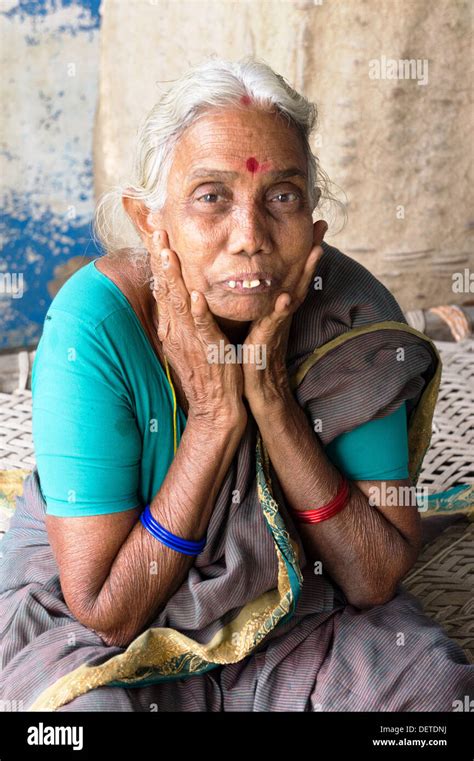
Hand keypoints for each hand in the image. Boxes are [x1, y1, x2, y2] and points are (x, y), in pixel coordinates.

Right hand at [148, 229, 247, 430]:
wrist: (216, 406)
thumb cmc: (207, 372)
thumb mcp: (190, 341)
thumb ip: (182, 318)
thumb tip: (177, 296)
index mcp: (172, 325)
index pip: (162, 285)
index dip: (158, 258)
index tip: (155, 231)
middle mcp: (176, 329)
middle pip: (164, 287)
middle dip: (159, 257)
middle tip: (156, 228)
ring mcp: (190, 340)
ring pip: (178, 303)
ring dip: (171, 277)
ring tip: (166, 252)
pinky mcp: (208, 351)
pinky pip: (202, 328)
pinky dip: (197, 312)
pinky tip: (195, 296)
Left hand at [242, 220, 326, 415]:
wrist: (259, 391)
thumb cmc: (255, 358)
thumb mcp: (260, 324)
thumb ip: (265, 305)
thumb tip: (269, 287)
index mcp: (278, 306)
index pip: (293, 272)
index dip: (303, 249)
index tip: (314, 223)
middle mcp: (282, 313)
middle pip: (301, 276)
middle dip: (312, 250)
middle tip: (321, 223)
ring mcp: (277, 326)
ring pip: (293, 294)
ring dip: (306, 273)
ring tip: (317, 250)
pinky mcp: (266, 342)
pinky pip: (271, 324)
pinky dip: (278, 310)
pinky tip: (284, 297)